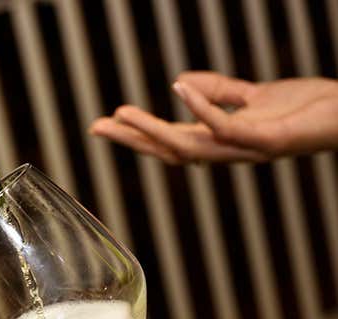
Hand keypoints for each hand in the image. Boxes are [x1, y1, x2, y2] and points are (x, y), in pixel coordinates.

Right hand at [90, 72, 337, 163]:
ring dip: (153, 131)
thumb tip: (179, 83)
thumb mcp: (254, 96)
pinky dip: (200, 108)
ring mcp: (246, 149)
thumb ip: (218, 91)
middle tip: (98, 127)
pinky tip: (179, 88)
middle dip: (132, 140)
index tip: (105, 122)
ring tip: (124, 113)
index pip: (169, 142)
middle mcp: (228, 152)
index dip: (136, 135)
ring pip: (188, 147)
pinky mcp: (267, 139)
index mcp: (221, 142)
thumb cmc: (305, 107)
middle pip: (169, 151)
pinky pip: (226, 126)